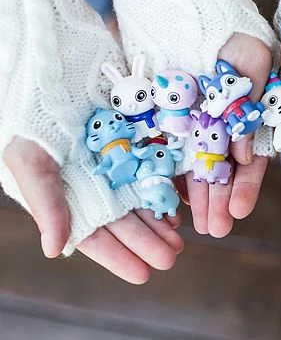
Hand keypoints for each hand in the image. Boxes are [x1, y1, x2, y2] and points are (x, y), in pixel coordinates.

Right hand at [4, 137, 183, 283]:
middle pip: (126, 221)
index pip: (96, 234)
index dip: (118, 256)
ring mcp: (117, 162)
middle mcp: (96, 185)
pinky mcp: (134, 140)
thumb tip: (55, 250)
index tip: (142, 274)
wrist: (52, 76)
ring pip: (141, 199)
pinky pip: (152, 169)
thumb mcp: (31, 161)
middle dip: (148, 242)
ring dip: (159, 222)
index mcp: (70, 197)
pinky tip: (176, 206)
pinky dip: (163, 189)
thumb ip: (47, 204)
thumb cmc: (32, 123)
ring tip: (179, 240)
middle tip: (171, 257)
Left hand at [178, 33, 271, 236]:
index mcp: (246, 109)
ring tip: (197, 225)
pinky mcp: (163, 111)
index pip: (250, 153)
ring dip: (197, 194)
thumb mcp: (255, 58)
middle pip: (221, 166)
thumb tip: (243, 153)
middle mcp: (220, 118)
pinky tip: (170, 196)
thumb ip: (254, 103)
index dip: (246, 183)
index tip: (239, 210)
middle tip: (217, 229)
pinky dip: (168, 171)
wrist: (183, 0)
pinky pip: (166, 146)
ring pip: (194, 162)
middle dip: (220, 198)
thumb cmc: (227, 26)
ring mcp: (191, 117)